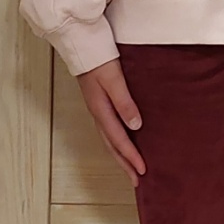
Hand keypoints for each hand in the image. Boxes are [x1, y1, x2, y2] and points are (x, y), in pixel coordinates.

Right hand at [77, 57, 145, 186]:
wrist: (80, 43)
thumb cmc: (97, 58)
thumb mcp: (113, 80)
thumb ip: (124, 102)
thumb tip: (136, 126)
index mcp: (100, 110)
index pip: (118, 140)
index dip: (131, 157)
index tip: (143, 171)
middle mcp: (97, 113)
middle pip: (112, 145)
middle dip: (124, 163)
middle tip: (137, 180)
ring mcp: (97, 108)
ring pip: (109, 139)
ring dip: (120, 155)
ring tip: (131, 167)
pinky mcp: (99, 102)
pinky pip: (109, 128)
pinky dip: (117, 141)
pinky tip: (125, 140)